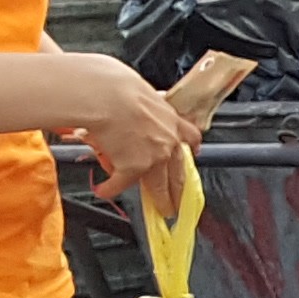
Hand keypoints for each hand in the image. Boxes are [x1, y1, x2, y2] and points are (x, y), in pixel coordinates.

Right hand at [52, 52, 201, 210]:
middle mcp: (167, 142)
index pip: (190, 136)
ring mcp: (153, 157)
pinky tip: (104, 190)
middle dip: (179, 189)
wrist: (106, 95)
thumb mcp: (141, 94)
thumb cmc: (116, 87)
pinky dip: (110, 188)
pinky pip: (120, 184)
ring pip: (158, 186)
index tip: (194, 153)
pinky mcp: (134, 168)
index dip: (192, 148)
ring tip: (161, 210)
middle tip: (179, 201)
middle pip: (178, 172)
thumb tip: (136, 110)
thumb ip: (145, 109)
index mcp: (171, 120)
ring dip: (160, 200)